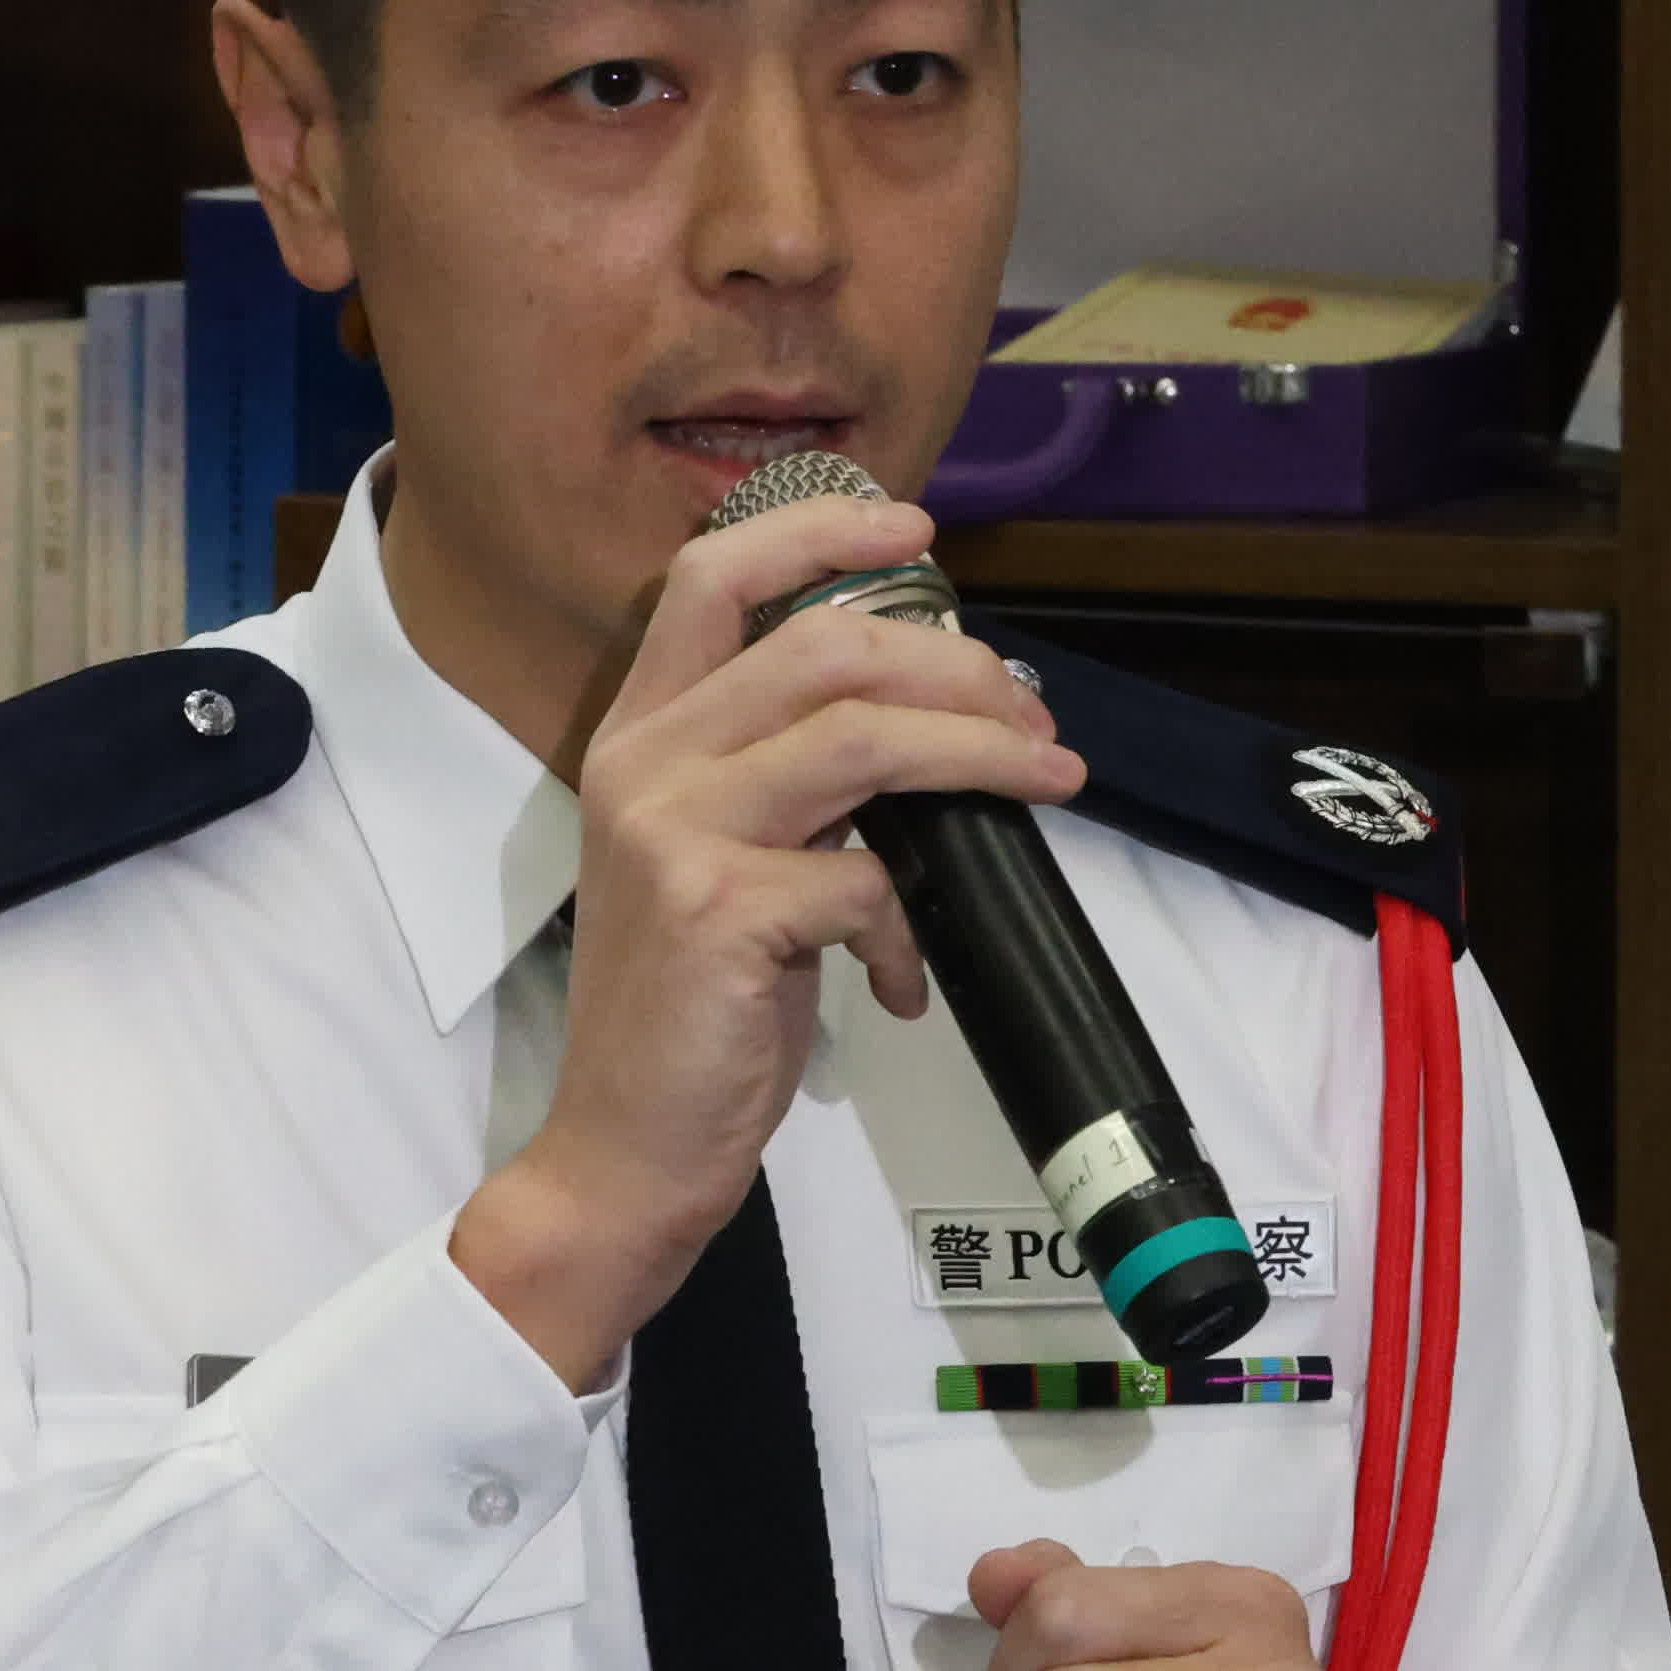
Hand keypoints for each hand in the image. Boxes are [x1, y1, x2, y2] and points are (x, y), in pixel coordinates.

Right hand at [448, 484, 1077, 1388]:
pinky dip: (913, 925)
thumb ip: (793, 778)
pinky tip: (907, 979)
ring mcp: (675, 832)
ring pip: (864, 737)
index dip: (816, 530)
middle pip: (828, 647)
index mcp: (641, 735)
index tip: (913, 528)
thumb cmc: (696, 1005)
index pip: (711, 578)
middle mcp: (645, 763)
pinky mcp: (719, 910)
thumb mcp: (727, 859)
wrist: (626, 1141)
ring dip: (979, 752)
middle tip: (1032, 714)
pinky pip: (867, 878)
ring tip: (1044, 779)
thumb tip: (933, 718)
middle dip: (959, 666)